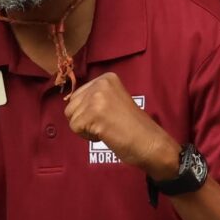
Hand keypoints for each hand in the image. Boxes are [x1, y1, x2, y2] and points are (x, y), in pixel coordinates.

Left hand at [63, 72, 179, 180]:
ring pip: (71, 117)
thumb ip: (93, 97)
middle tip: (107, 123)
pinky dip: (87, 136)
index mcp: (106, 78)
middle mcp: (101, 83)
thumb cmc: (131, 126)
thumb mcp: (112, 101)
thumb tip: (69, 101)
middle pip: (71, 106)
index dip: (88, 111)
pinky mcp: (94, 113)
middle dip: (84, 119)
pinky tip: (105, 133)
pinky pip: (75, 128)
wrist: (150, 142)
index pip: (77, 95)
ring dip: (86, 128)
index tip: (109, 115)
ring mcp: (97, 97)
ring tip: (107, 128)